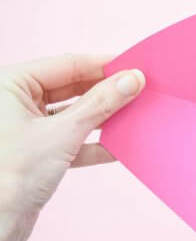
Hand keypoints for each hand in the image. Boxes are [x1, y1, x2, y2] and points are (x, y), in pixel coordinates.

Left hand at [0, 55, 144, 240]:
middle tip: (138, 91)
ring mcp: (26, 128)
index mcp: (10, 85)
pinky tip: (118, 146)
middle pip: (72, 88)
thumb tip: (131, 80)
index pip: (67, 65)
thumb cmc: (10, 175)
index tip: (134, 68)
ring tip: (133, 115)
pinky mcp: (36, 153)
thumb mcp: (63, 133)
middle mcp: (15, 102)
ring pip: (74, 114)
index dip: (103, 66)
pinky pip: (72, 139)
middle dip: (106, 92)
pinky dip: (94, 142)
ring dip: (102, 118)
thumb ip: (101, 103)